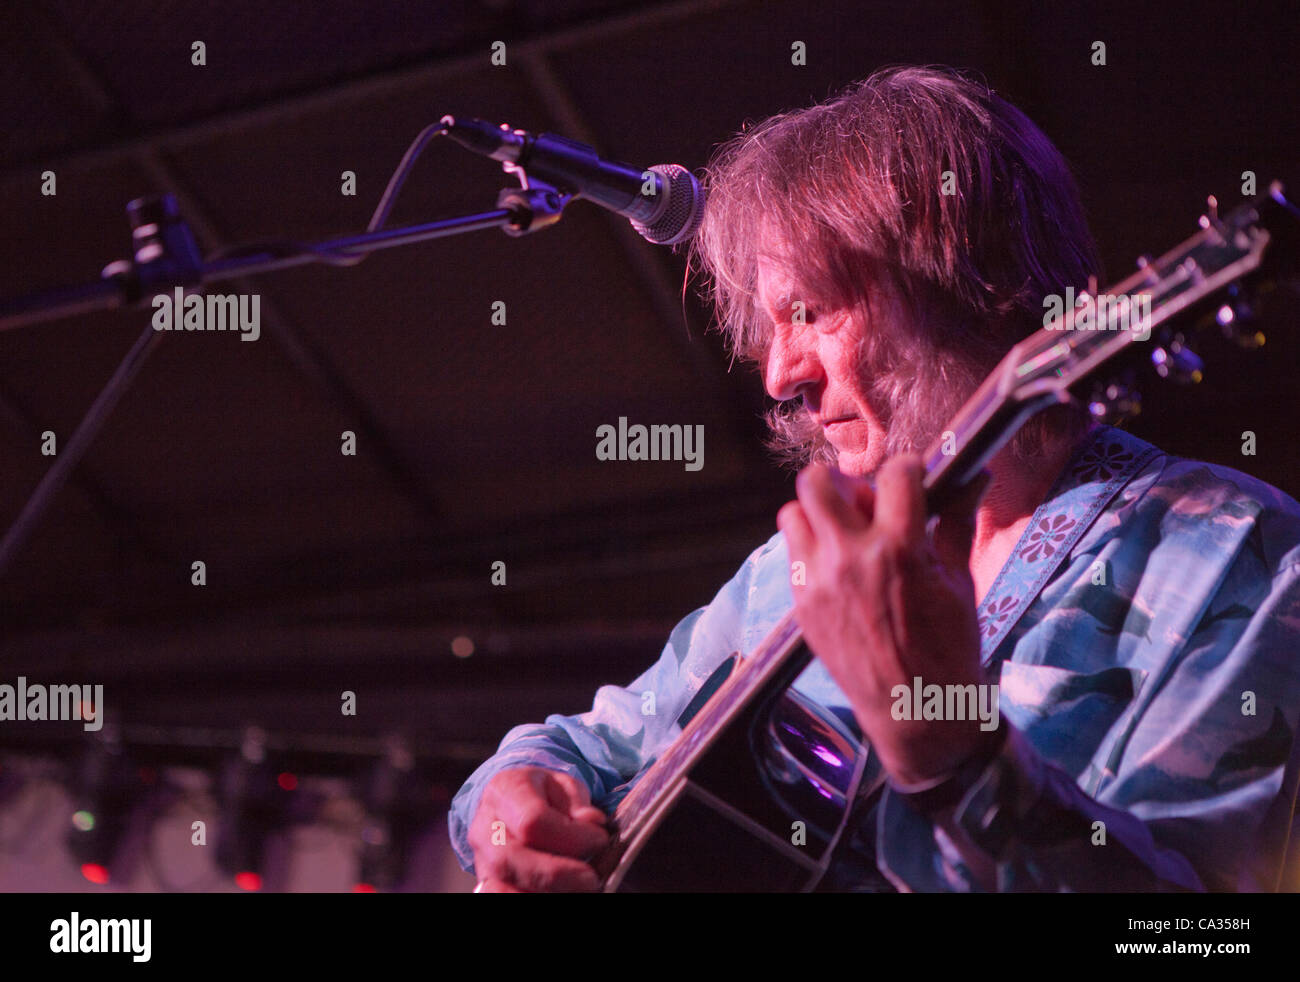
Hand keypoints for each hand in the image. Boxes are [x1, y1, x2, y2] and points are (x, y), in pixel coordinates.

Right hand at [468, 767, 609, 891]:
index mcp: (504, 792)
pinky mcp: (486, 883)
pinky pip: (501, 897)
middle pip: (509, 860)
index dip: (570, 836)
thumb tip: (592, 822)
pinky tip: (560, 893)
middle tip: (591, 879)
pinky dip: (531, 898)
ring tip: (577, 888)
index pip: (532, 820)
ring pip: (500, 888)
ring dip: (545, 893)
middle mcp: (484, 828)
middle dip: (555, 875)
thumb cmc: (542, 795)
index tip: (600, 840)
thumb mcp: (564, 786)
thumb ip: (578, 804)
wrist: (512, 804)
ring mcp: (481, 859)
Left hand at [777, 455, 990, 785]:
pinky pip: (793, 554)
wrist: (917, 713)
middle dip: (844, 481)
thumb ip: (955, 521)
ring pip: (794, 514)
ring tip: (848, 535)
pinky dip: (813, 549)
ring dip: (819, 514)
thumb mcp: (959, 581)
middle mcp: (849, 560)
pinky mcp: (802, 606)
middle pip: (817, 482)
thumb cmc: (948, 649)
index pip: (894, 474)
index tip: (914, 478)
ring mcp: (817, 583)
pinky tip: (841, 569)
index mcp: (898, 550)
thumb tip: (976, 476)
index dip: (909, 469)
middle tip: (867, 503)